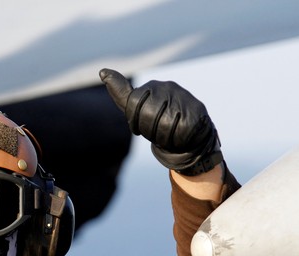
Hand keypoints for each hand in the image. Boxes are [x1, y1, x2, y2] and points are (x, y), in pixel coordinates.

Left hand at [99, 68, 222, 175]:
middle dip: (151, 131)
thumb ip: (121, 93)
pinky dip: (178, 140)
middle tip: (158, 132)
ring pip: (164, 126)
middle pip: (148, 116)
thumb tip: (102, 72)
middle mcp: (168, 87)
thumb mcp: (138, 108)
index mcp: (151, 86)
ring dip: (164, 138)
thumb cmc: (159, 120)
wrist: (189, 132)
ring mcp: (184, 97)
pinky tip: (181, 136)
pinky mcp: (197, 111)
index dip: (135, 122)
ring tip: (169, 134)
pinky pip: (180, 132)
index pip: (133, 104)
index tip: (142, 127)